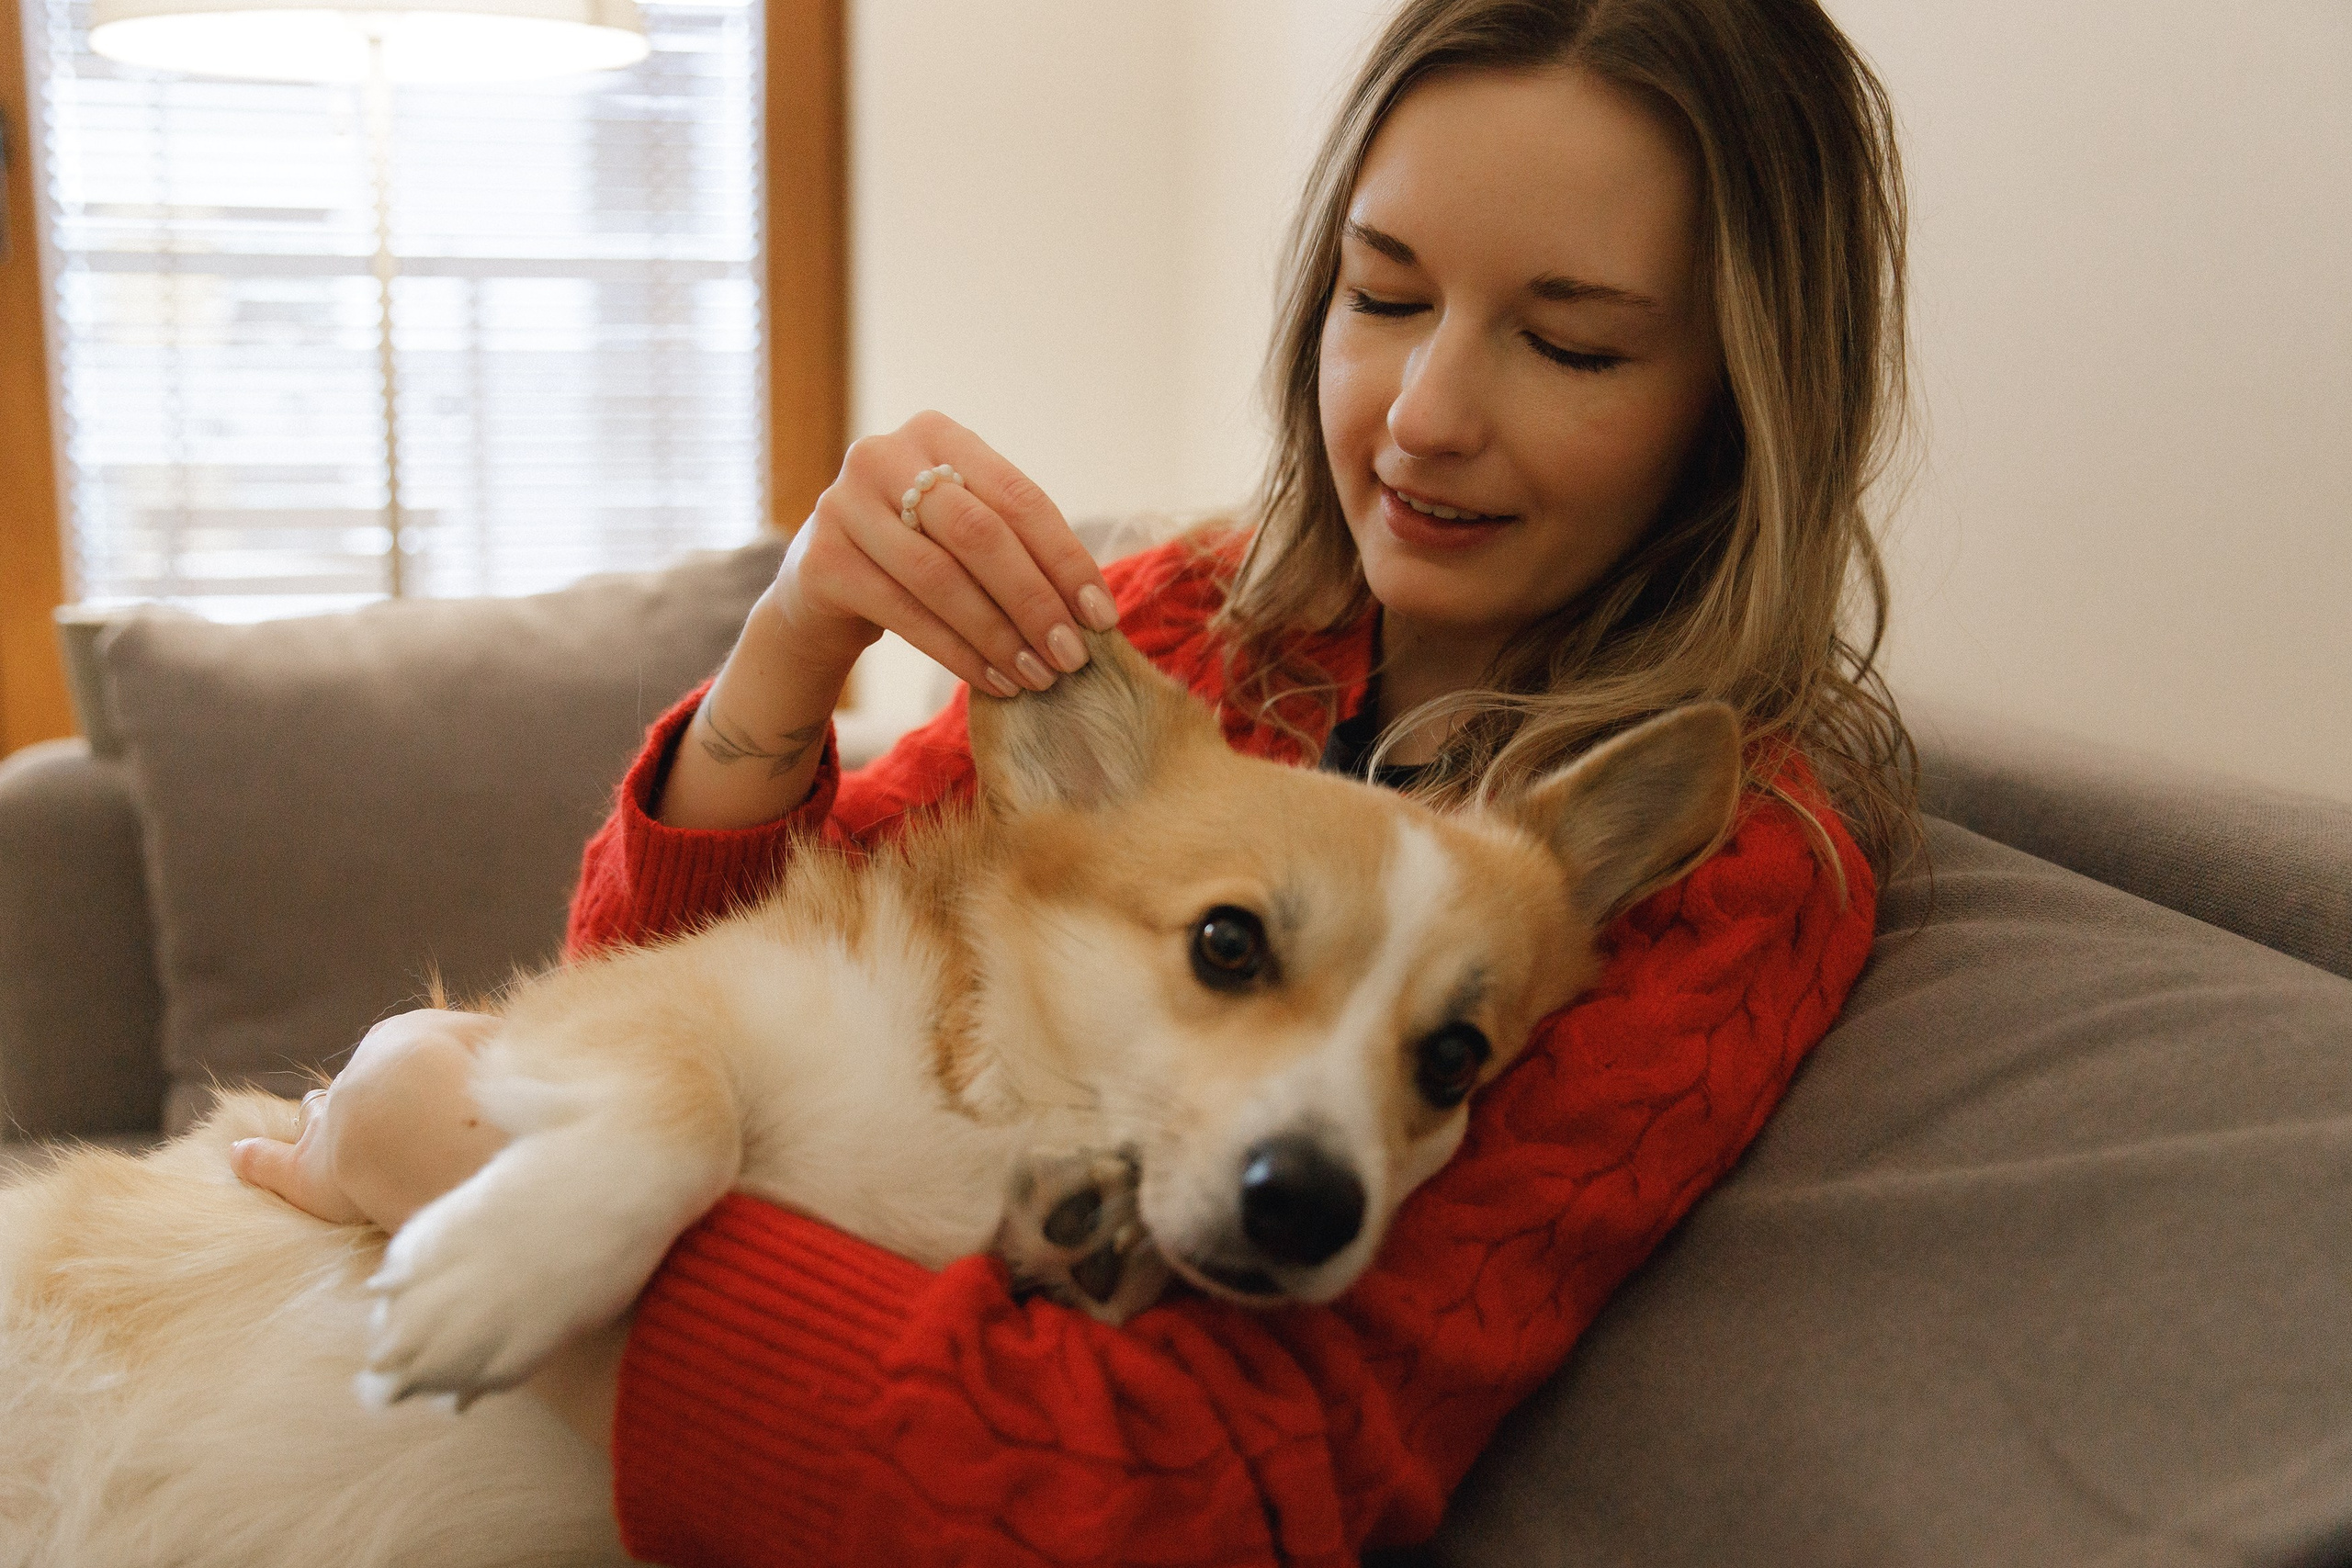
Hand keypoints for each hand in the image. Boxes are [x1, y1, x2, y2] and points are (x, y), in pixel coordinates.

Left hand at [232, 1008, 508, 1232]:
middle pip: (363, 1078)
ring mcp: (335, 1121)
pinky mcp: (311, 1172)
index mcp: (409, 1042)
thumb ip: (525, 1058)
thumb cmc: (473, 1084)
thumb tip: (556, 1052)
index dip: (423, 1069)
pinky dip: (258, 1160)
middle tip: (372, 1090)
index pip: (412, 1054)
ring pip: (320, 1113)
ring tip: (311, 1107)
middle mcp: (365, 1075)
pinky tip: (240, 1156)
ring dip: (319, 1114)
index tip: (439, 1076)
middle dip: (366, 1084)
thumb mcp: (511, 1057)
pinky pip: (274, 1165)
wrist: (423, 1116)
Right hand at [659, 411, 1122, 830]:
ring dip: (1000, 637)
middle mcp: (882, 456)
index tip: (1102, 616)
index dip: (1066, 559)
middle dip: (1035, 601)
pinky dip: (958, 654)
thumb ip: (1018, 546)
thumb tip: (1094, 609)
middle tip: (1072, 656)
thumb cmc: (916, 556)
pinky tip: (994, 681)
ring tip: (1038, 676)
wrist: (821, 589)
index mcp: (936, 433)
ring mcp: (843, 505)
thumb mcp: (963, 531)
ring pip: (941, 579)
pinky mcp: (821, 562)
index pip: (1018, 497)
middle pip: (980, 534)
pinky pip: (905, 615)